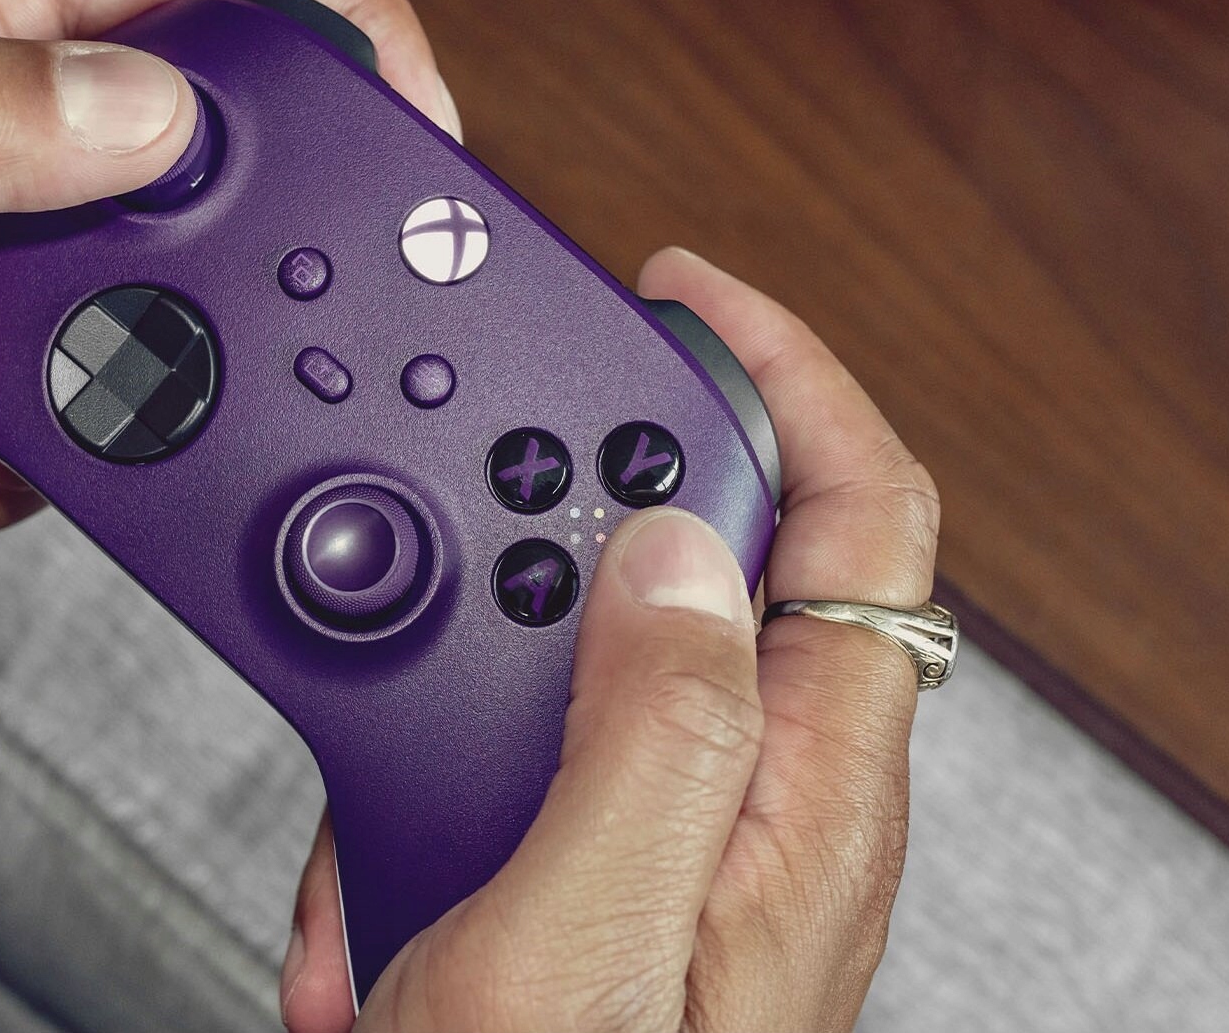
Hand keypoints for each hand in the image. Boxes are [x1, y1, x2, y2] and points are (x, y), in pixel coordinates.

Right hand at [281, 248, 938, 1031]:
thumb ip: (646, 729)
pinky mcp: (582, 883)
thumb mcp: (585, 935)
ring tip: (373, 843)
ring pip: (559, 674)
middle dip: (546, 533)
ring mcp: (662, 844)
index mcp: (797, 794)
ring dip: (437, 715)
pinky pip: (498, 780)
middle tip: (442, 529)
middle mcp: (749, 803)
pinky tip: (370, 915)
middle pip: (690, 567)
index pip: (858, 518)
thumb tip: (671, 547)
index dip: (784, 375)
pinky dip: (407, 814)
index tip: (683, 294)